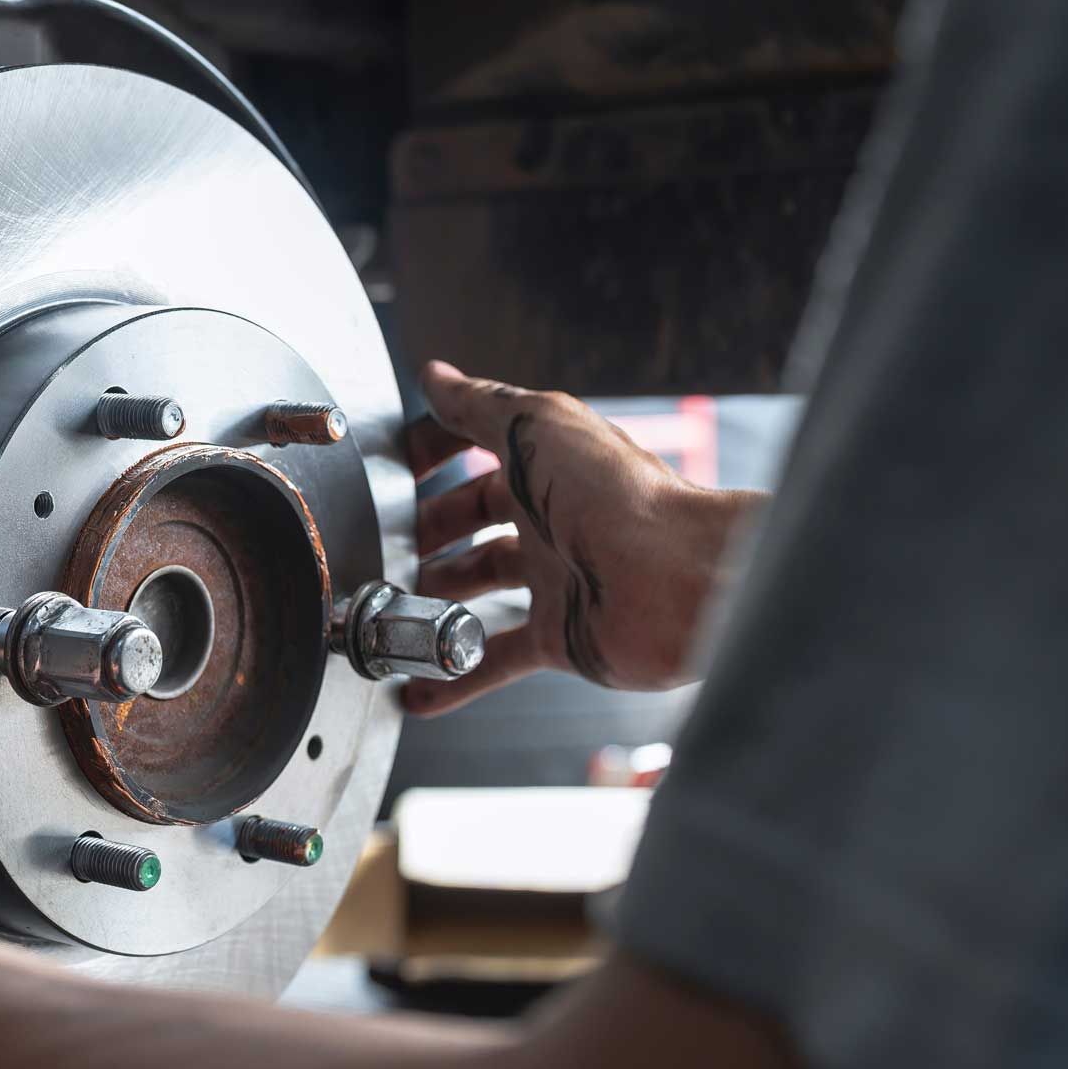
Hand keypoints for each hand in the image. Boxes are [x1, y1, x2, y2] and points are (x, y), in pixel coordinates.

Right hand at [405, 361, 761, 715]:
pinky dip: (455, 679)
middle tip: (386, 542)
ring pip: (480, 589)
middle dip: (429, 531)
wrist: (681, 582)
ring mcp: (554, 580)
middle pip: (475, 523)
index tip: (398, 467)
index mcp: (545, 467)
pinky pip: (494, 661)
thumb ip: (481, 406)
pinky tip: (421, 689)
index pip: (478, 451)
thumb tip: (438, 378)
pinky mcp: (559, 638)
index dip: (436, 453)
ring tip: (394, 607)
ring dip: (436, 598)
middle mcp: (551, 521)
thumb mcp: (538, 428)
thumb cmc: (624, 499)